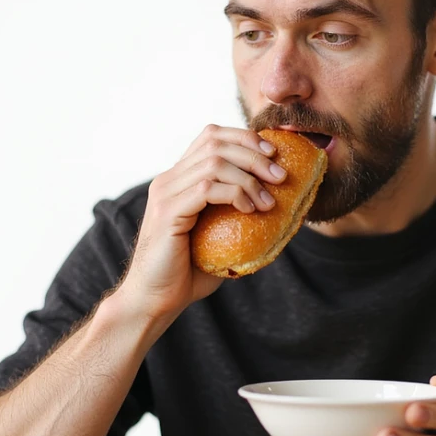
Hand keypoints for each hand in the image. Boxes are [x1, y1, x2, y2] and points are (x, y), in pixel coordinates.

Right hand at [116, 124, 289, 322]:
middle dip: (254, 155)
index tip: (273, 153)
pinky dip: (235, 194)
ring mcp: (165, 193)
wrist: (155, 300)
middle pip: (215, 143)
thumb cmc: (188, 272)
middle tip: (280, 176)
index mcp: (179, 178)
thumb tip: (279, 205)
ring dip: (250, 178)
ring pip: (214, 163)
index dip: (244, 138)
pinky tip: (251, 211)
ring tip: (269, 202)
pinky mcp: (168, 212)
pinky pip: (207, 188)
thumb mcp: (219, 236)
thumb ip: (238, 215)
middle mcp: (169, 179)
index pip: (210, 136)